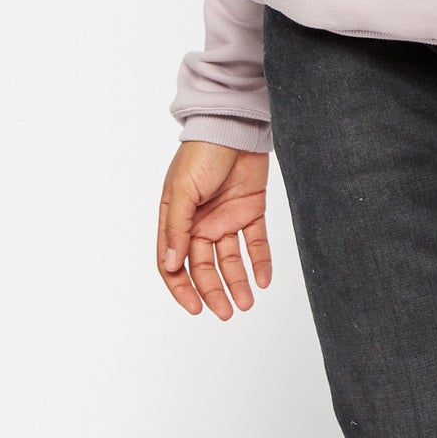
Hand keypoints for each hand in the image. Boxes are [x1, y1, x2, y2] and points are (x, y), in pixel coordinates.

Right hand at [158, 141, 272, 318]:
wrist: (235, 124)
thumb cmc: (201, 153)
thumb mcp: (182, 190)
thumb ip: (177, 228)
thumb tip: (172, 266)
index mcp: (176, 220)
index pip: (174, 264)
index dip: (182, 289)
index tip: (196, 309)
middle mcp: (200, 223)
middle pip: (205, 267)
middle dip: (214, 292)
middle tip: (227, 312)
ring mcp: (226, 218)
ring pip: (231, 260)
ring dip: (238, 282)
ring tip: (247, 303)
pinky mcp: (250, 210)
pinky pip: (255, 242)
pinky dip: (260, 262)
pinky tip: (264, 280)